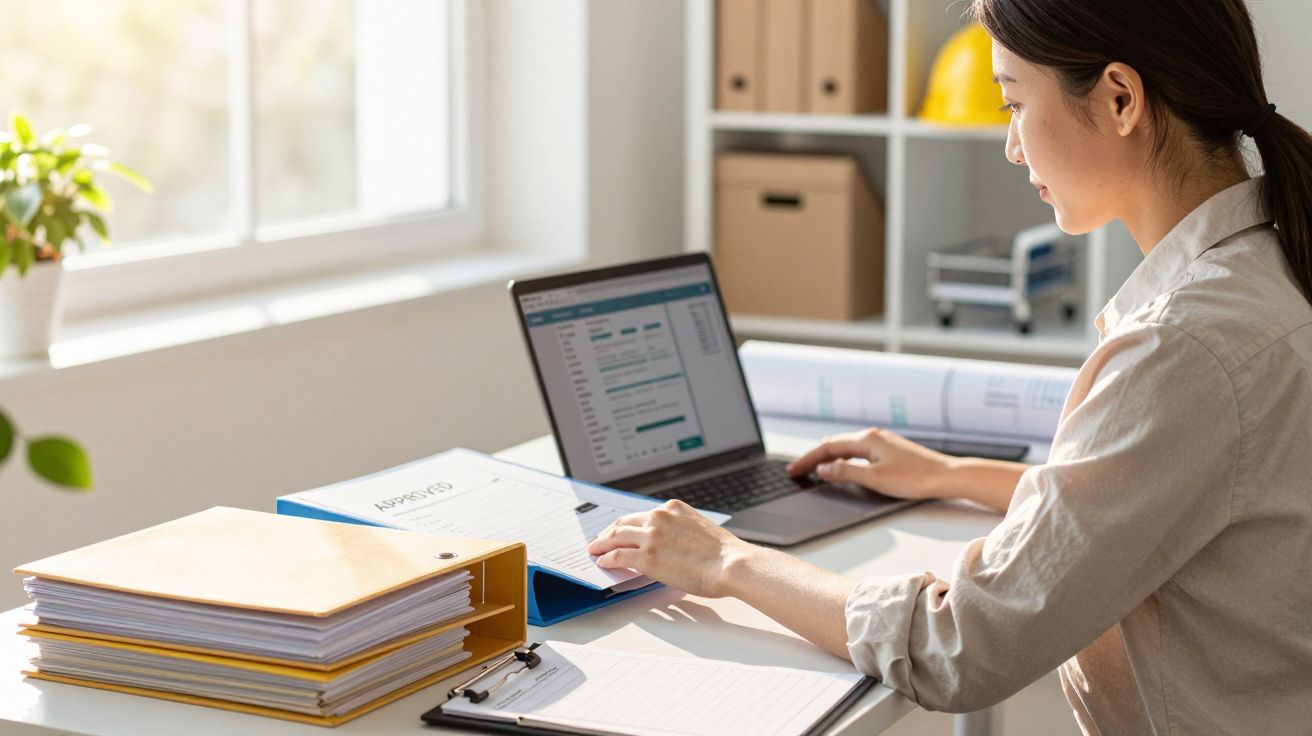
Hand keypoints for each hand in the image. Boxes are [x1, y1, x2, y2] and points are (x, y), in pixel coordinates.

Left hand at [586, 500, 755, 597]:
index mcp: (673, 508)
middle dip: (609, 531)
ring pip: (616, 536)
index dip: (627, 524)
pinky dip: (607, 558)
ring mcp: (651, 536)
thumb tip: (668, 546)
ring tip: (594, 549)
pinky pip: (618, 555)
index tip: (620, 529)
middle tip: (600, 538)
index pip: (642, 515)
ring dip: (602, 543)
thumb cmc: (722, 553)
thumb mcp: (698, 529)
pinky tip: (602, 561)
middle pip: (624, 522)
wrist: (730, 564)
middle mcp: (659, 517)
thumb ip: (679, 531)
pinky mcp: (647, 556)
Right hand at [786, 427, 954, 500]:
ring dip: (828, 457)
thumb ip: (845, 472)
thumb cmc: (915, 477)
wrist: (946, 476)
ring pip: (847, 448)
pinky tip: (842, 468)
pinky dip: (843, 459)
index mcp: (867, 439)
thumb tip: (823, 469)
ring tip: (813, 469)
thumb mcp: (874, 478)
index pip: (828, 447)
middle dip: (814, 457)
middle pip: (835, 445)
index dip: (808, 459)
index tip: (793, 470)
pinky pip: (858, 452)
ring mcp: (882, 443)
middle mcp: (873, 437)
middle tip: (798, 470)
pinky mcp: (890, 451)